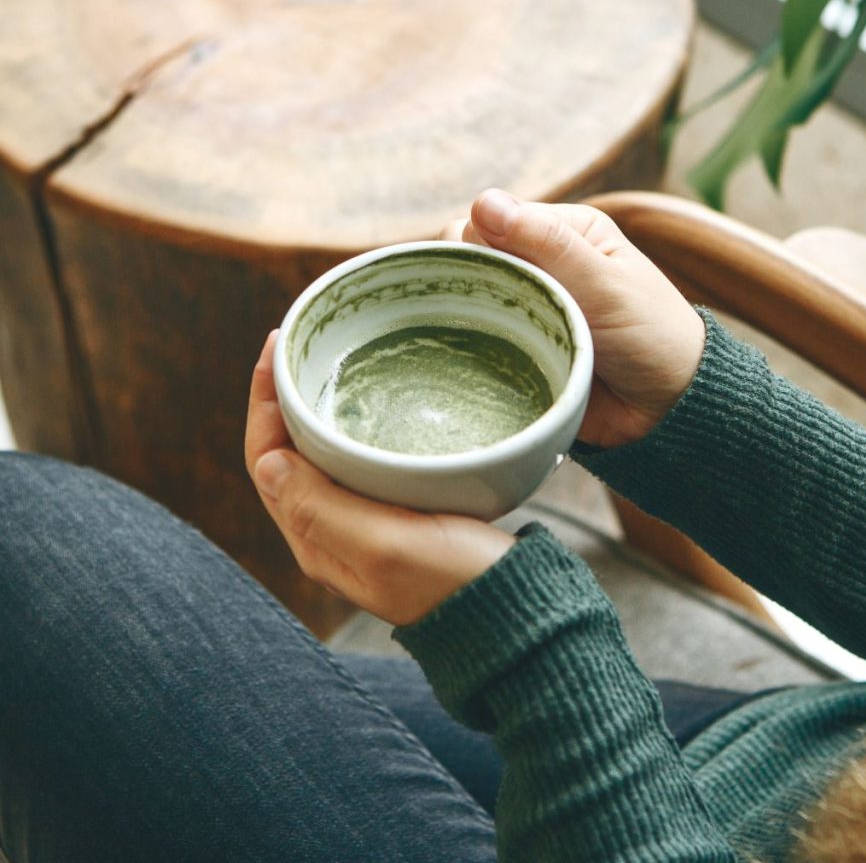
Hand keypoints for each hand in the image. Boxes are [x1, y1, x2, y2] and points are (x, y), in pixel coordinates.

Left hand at [244, 332, 515, 626]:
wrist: (514, 611)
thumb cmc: (455, 581)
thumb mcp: (385, 545)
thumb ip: (323, 509)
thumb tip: (267, 462)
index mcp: (317, 541)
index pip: (266, 461)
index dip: (262, 403)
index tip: (277, 348)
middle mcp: (332, 534)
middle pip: (286, 455)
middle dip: (281, 398)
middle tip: (297, 343)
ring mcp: (365, 526)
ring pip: (320, 458)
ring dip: (313, 410)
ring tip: (327, 362)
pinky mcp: (400, 517)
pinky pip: (357, 463)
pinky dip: (352, 426)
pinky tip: (372, 403)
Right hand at [442, 190, 705, 447]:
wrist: (666, 411)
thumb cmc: (651, 336)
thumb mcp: (605, 283)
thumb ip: (548, 243)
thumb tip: (485, 202)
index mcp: (561, 233)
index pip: (488, 221)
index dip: (481, 245)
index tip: (507, 279)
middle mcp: (535, 265)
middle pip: (467, 259)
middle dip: (474, 284)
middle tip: (510, 315)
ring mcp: (520, 310)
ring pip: (461, 302)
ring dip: (469, 320)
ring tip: (502, 342)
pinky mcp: (510, 352)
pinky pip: (468, 344)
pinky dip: (469, 351)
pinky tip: (479, 361)